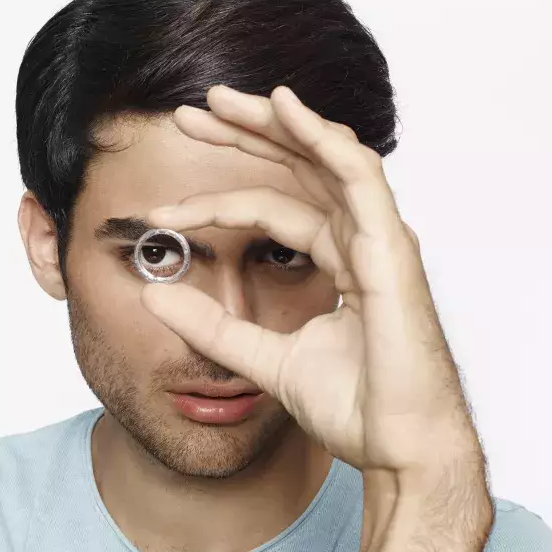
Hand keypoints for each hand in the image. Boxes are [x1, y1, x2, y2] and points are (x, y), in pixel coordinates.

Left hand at [141, 84, 480, 477]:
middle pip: (298, 167)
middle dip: (244, 135)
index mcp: (339, 259)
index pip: (273, 206)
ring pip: (323, 158)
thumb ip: (213, 327)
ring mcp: (379, 240)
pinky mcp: (390, 249)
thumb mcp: (262, 359)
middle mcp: (360, 239)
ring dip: (272, 124)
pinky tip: (283, 107)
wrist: (398, 450)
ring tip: (218, 102)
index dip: (217, 200)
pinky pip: (356, 176)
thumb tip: (153, 299)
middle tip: (188, 114)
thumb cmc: (356, 408)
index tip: (161, 213)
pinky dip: (320, 137)